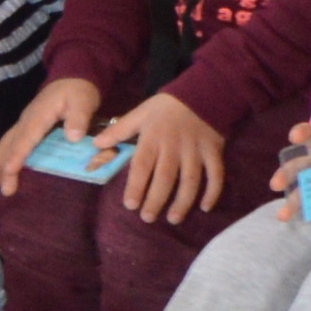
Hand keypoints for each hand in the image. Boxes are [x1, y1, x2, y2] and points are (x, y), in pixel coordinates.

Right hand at [0, 77, 104, 193]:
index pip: (26, 138)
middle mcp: (26, 121)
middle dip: (0, 166)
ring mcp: (24, 123)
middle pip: (9, 144)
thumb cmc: (78, 91)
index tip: (9, 171)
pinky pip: (10, 143)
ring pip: (5, 144)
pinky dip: (3, 158)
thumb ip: (79, 118)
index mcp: (39, 116)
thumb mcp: (83, 101)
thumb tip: (73, 137)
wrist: (72, 77)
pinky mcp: (27, 127)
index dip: (17, 155)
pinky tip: (2, 171)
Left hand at [105, 91, 224, 225]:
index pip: (143, 165)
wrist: (203, 91)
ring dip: (183, 201)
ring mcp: (196, 150)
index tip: (130, 205)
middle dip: (156, 199)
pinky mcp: (214, 151)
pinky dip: (212, 191)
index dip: (136, 186)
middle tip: (147, 218)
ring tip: (173, 218)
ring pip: (190, 180)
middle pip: (165, 177)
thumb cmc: (166, 107)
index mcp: (153, 137)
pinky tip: (205, 208)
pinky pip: (215, 174)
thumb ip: (119, 131)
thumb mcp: (139, 114)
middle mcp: (174, 146)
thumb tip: (95, 144)